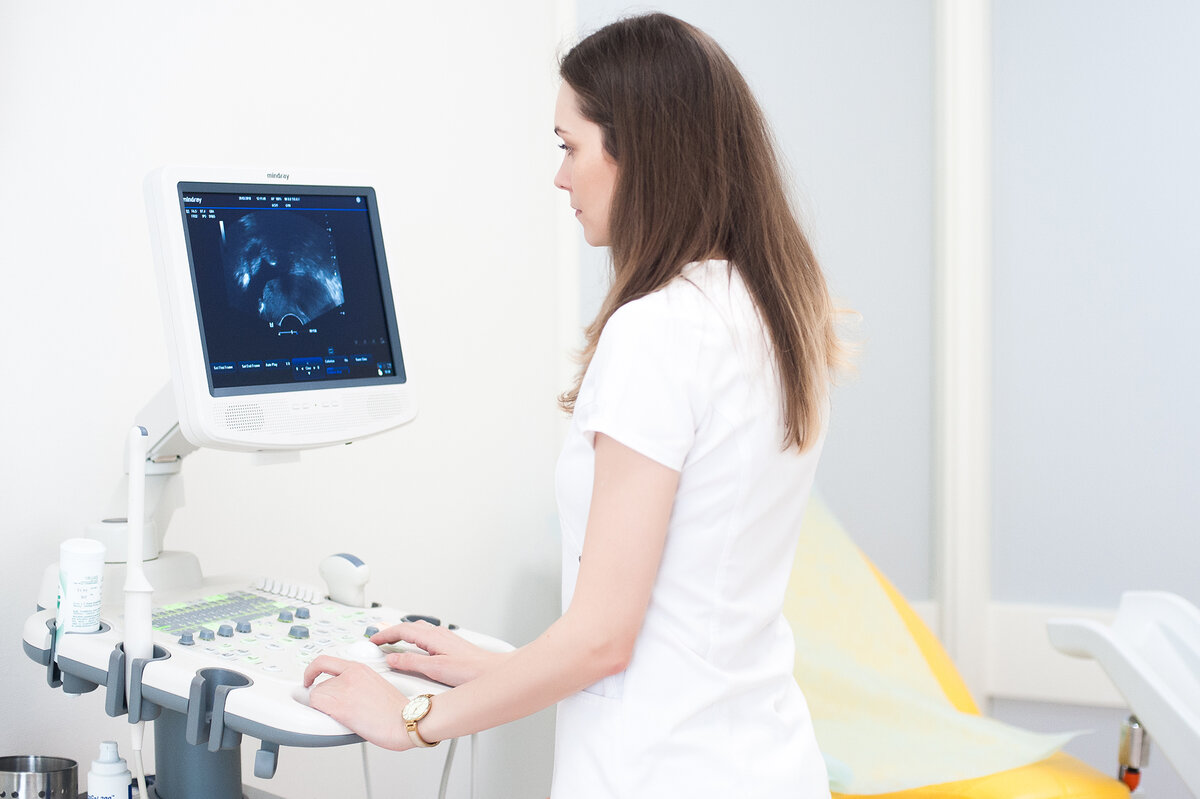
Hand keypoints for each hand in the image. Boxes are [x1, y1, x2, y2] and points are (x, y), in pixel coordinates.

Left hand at [302, 656, 412, 749]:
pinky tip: (336, 720)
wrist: (405, 721)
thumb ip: (358, 684)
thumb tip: (346, 696)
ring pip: (316, 696)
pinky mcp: (339, 706)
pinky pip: (315, 705)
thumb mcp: (377, 686)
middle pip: (319, 683)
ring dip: (324, 707)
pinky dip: (319, 713)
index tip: (309, 678)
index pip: (325, 661)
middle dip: (323, 697)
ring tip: (345, 717)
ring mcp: (344, 689)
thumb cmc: (397, 711)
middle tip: (332, 709)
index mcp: (360, 668)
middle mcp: (350, 675)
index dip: (312, 670)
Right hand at [372, 621, 509, 686]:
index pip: (402, 630)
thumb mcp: (435, 669)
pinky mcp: (450, 645)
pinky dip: (413, 640)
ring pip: (418, 631)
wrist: (492, 673)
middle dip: (391, 633)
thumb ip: (411, 662)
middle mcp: (439, 634)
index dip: (385, 635)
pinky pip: (426, 637)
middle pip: (409, 627)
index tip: (372, 641)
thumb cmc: (470, 671)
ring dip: (402, 635)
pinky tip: (414, 649)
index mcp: (432, 636)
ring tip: (391, 644)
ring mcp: (445, 638)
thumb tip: (392, 658)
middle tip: (378, 642)